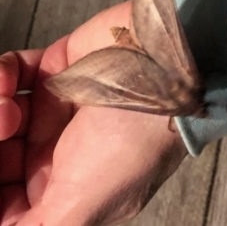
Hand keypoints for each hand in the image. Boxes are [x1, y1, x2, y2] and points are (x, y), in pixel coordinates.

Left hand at [0, 1, 187, 225]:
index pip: (11, 202)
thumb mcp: (89, 200)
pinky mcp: (56, 70)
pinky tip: (8, 82)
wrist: (164, 72)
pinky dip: (0, 77)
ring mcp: (58, 107)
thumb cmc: (136, 137)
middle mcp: (61, 148)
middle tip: (2, 130)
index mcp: (70, 186)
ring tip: (8, 107)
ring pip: (2, 113)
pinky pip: (10, 74)